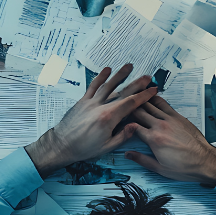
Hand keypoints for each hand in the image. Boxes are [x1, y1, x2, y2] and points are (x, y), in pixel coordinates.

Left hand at [25, 65, 155, 177]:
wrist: (62, 144)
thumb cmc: (84, 148)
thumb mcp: (107, 147)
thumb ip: (122, 136)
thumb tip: (135, 125)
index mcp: (109, 118)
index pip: (131, 103)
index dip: (143, 96)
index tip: (153, 90)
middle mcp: (100, 107)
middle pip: (122, 92)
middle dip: (136, 83)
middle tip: (148, 77)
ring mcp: (91, 102)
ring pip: (108, 86)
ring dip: (120, 75)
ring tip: (129, 66)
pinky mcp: (83, 101)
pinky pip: (93, 86)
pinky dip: (100, 77)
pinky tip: (107, 70)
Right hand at [125, 96, 215, 185]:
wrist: (205, 161)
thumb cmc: (184, 167)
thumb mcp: (159, 168)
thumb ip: (141, 159)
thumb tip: (127, 154)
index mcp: (153, 140)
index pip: (132, 126)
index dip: (124, 123)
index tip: (119, 122)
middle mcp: (160, 126)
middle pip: (139, 112)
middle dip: (129, 109)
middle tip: (121, 105)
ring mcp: (170, 119)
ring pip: (150, 105)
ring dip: (140, 100)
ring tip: (132, 95)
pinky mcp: (178, 117)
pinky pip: (164, 104)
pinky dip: (155, 99)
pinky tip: (150, 96)